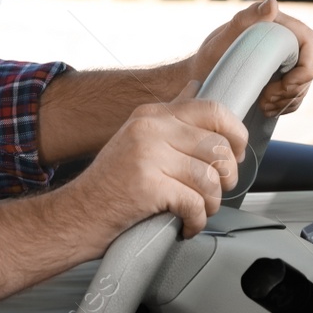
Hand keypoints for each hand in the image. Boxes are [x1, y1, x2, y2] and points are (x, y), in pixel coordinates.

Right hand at [59, 80, 248, 240]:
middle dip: (224, 179)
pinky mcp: (147, 186)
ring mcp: (146, 155)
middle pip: (219, 148)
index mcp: (150, 115)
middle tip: (210, 193)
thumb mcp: (137, 139)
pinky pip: (195, 204)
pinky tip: (183, 225)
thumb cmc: (110, 185)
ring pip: (210, 179)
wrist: (76, 215)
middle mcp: (148, 129)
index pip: (213, 110)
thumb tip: (195, 87)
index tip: (235, 155)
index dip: (235, 135)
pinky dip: (195, 222)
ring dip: (209, 204)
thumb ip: (170, 117)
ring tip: (194, 211)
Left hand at [187, 0, 312, 117]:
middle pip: (312, 66)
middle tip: (266, 98)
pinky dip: (285, 105)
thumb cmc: (212, 54)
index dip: (305, 70)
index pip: (312, 46)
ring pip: (306, 83)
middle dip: (294, 88)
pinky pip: (298, 94)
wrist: (203, 74)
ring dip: (287, 99)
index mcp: (280, 24)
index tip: (284, 85)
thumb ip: (246, 18)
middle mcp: (289, 40)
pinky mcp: (284, 76)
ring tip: (263, 103)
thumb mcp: (224, 37)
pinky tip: (266, 107)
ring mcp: (288, 59)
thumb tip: (271, 3)